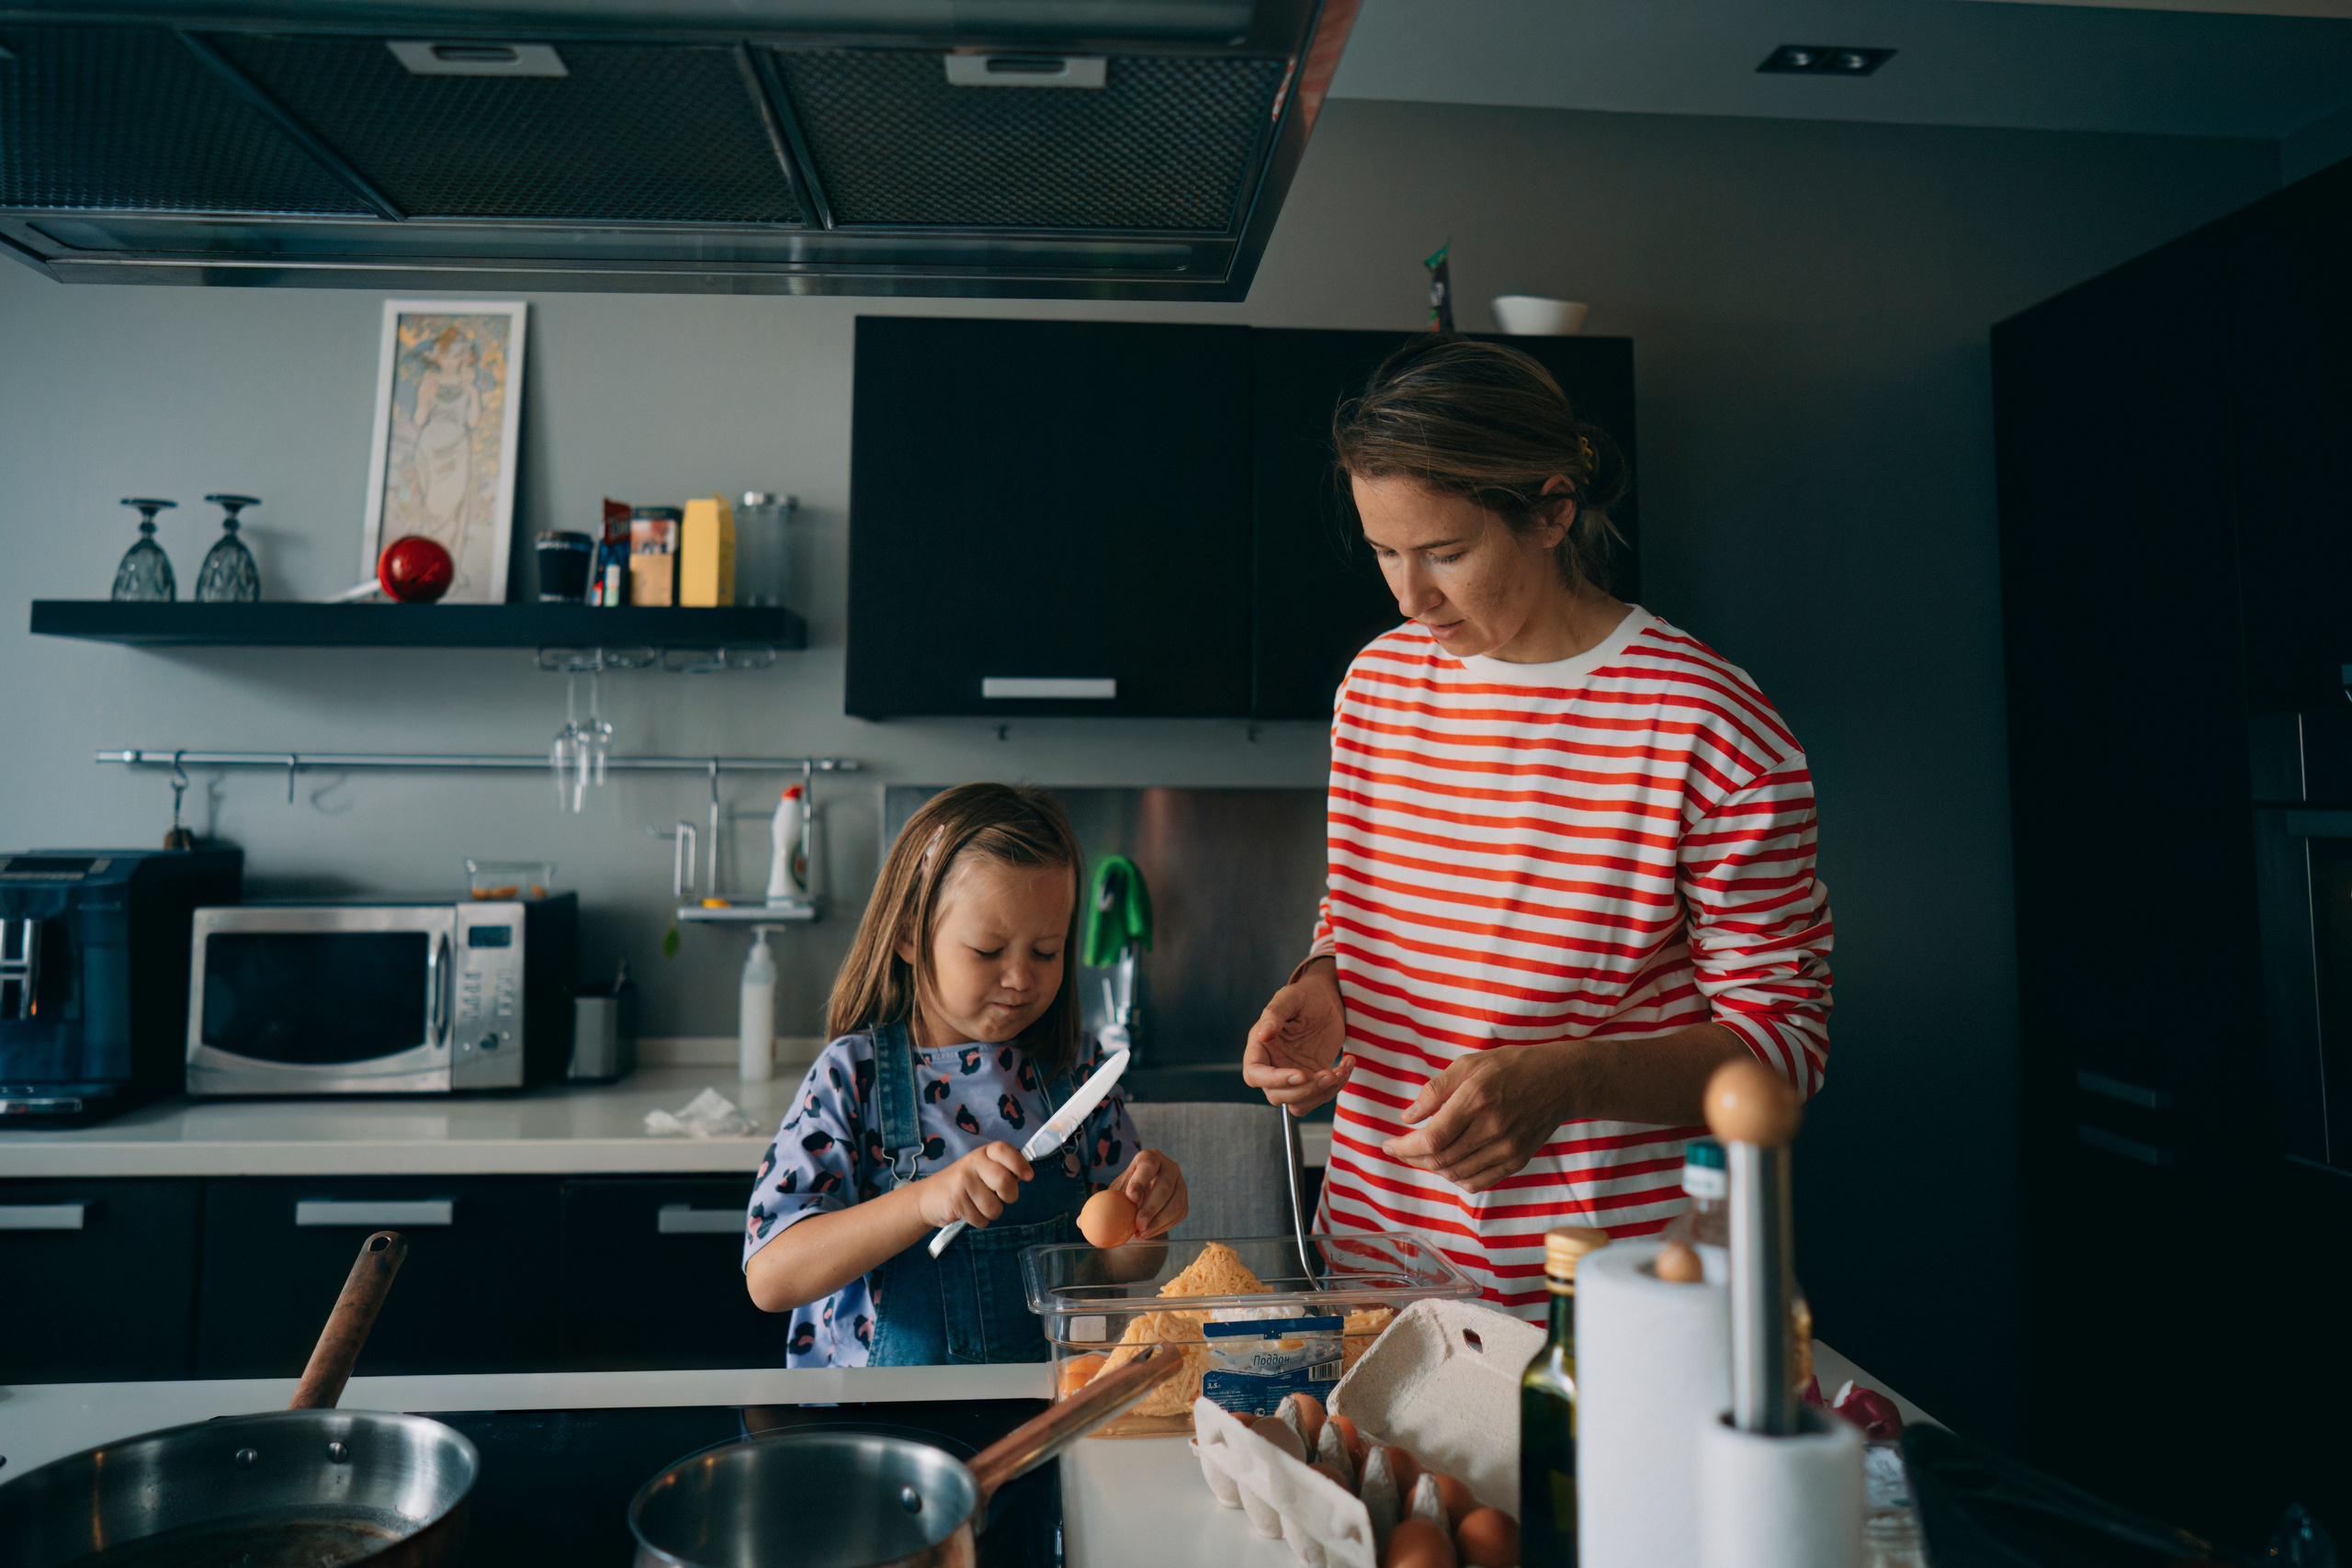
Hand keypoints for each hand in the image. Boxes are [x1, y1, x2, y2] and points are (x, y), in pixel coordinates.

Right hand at [916, 1142, 1033, 1229]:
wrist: (928, 1198)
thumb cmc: (963, 1185)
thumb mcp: (982, 1171)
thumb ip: (1002, 1171)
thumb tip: (1023, 1176)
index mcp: (982, 1153)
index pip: (1003, 1150)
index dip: (1019, 1163)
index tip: (1028, 1176)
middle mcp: (972, 1163)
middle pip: (1004, 1181)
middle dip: (1010, 1196)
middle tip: (1002, 1197)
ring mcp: (962, 1181)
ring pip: (994, 1207)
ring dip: (992, 1213)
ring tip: (978, 1205)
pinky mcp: (955, 1201)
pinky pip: (981, 1220)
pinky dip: (979, 1221)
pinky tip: (968, 1212)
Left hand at [1116, 1149, 1188, 1239]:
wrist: (1144, 1196)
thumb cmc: (1127, 1190)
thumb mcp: (1118, 1188)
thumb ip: (1110, 1199)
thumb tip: (1093, 1218)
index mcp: (1150, 1158)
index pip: (1148, 1166)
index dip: (1140, 1181)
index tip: (1131, 1197)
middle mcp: (1169, 1167)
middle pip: (1164, 1187)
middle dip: (1151, 1208)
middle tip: (1138, 1224)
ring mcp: (1180, 1183)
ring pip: (1175, 1204)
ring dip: (1158, 1222)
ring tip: (1141, 1233)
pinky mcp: (1184, 1200)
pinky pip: (1178, 1215)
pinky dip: (1163, 1227)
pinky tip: (1149, 1232)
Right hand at [1243, 958, 1352, 1114]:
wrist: (1328, 1000)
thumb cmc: (1305, 995)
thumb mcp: (1290, 998)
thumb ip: (1274, 1014)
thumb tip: (1262, 1034)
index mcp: (1259, 1047)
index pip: (1254, 1074)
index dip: (1275, 1080)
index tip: (1301, 1074)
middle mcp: (1272, 1066)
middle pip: (1277, 1096)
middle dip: (1306, 1090)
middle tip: (1330, 1073)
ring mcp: (1292, 1076)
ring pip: (1298, 1104)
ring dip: (1322, 1093)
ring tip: (1342, 1069)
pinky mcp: (1312, 1080)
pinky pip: (1318, 1097)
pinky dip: (1335, 1088)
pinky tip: (1346, 1065)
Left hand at [1381, 1043, 1583, 1192]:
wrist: (1560, 1080)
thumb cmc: (1511, 1066)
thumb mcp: (1469, 1064)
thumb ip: (1434, 1091)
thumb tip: (1406, 1117)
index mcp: (1477, 1099)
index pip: (1432, 1138)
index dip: (1404, 1147)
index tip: (1388, 1145)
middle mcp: (1492, 1128)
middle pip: (1440, 1160)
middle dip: (1411, 1159)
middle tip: (1398, 1150)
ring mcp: (1507, 1148)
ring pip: (1456, 1174)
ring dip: (1431, 1169)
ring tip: (1420, 1155)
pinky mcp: (1517, 1160)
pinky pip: (1478, 1182)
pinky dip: (1456, 1178)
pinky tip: (1447, 1165)